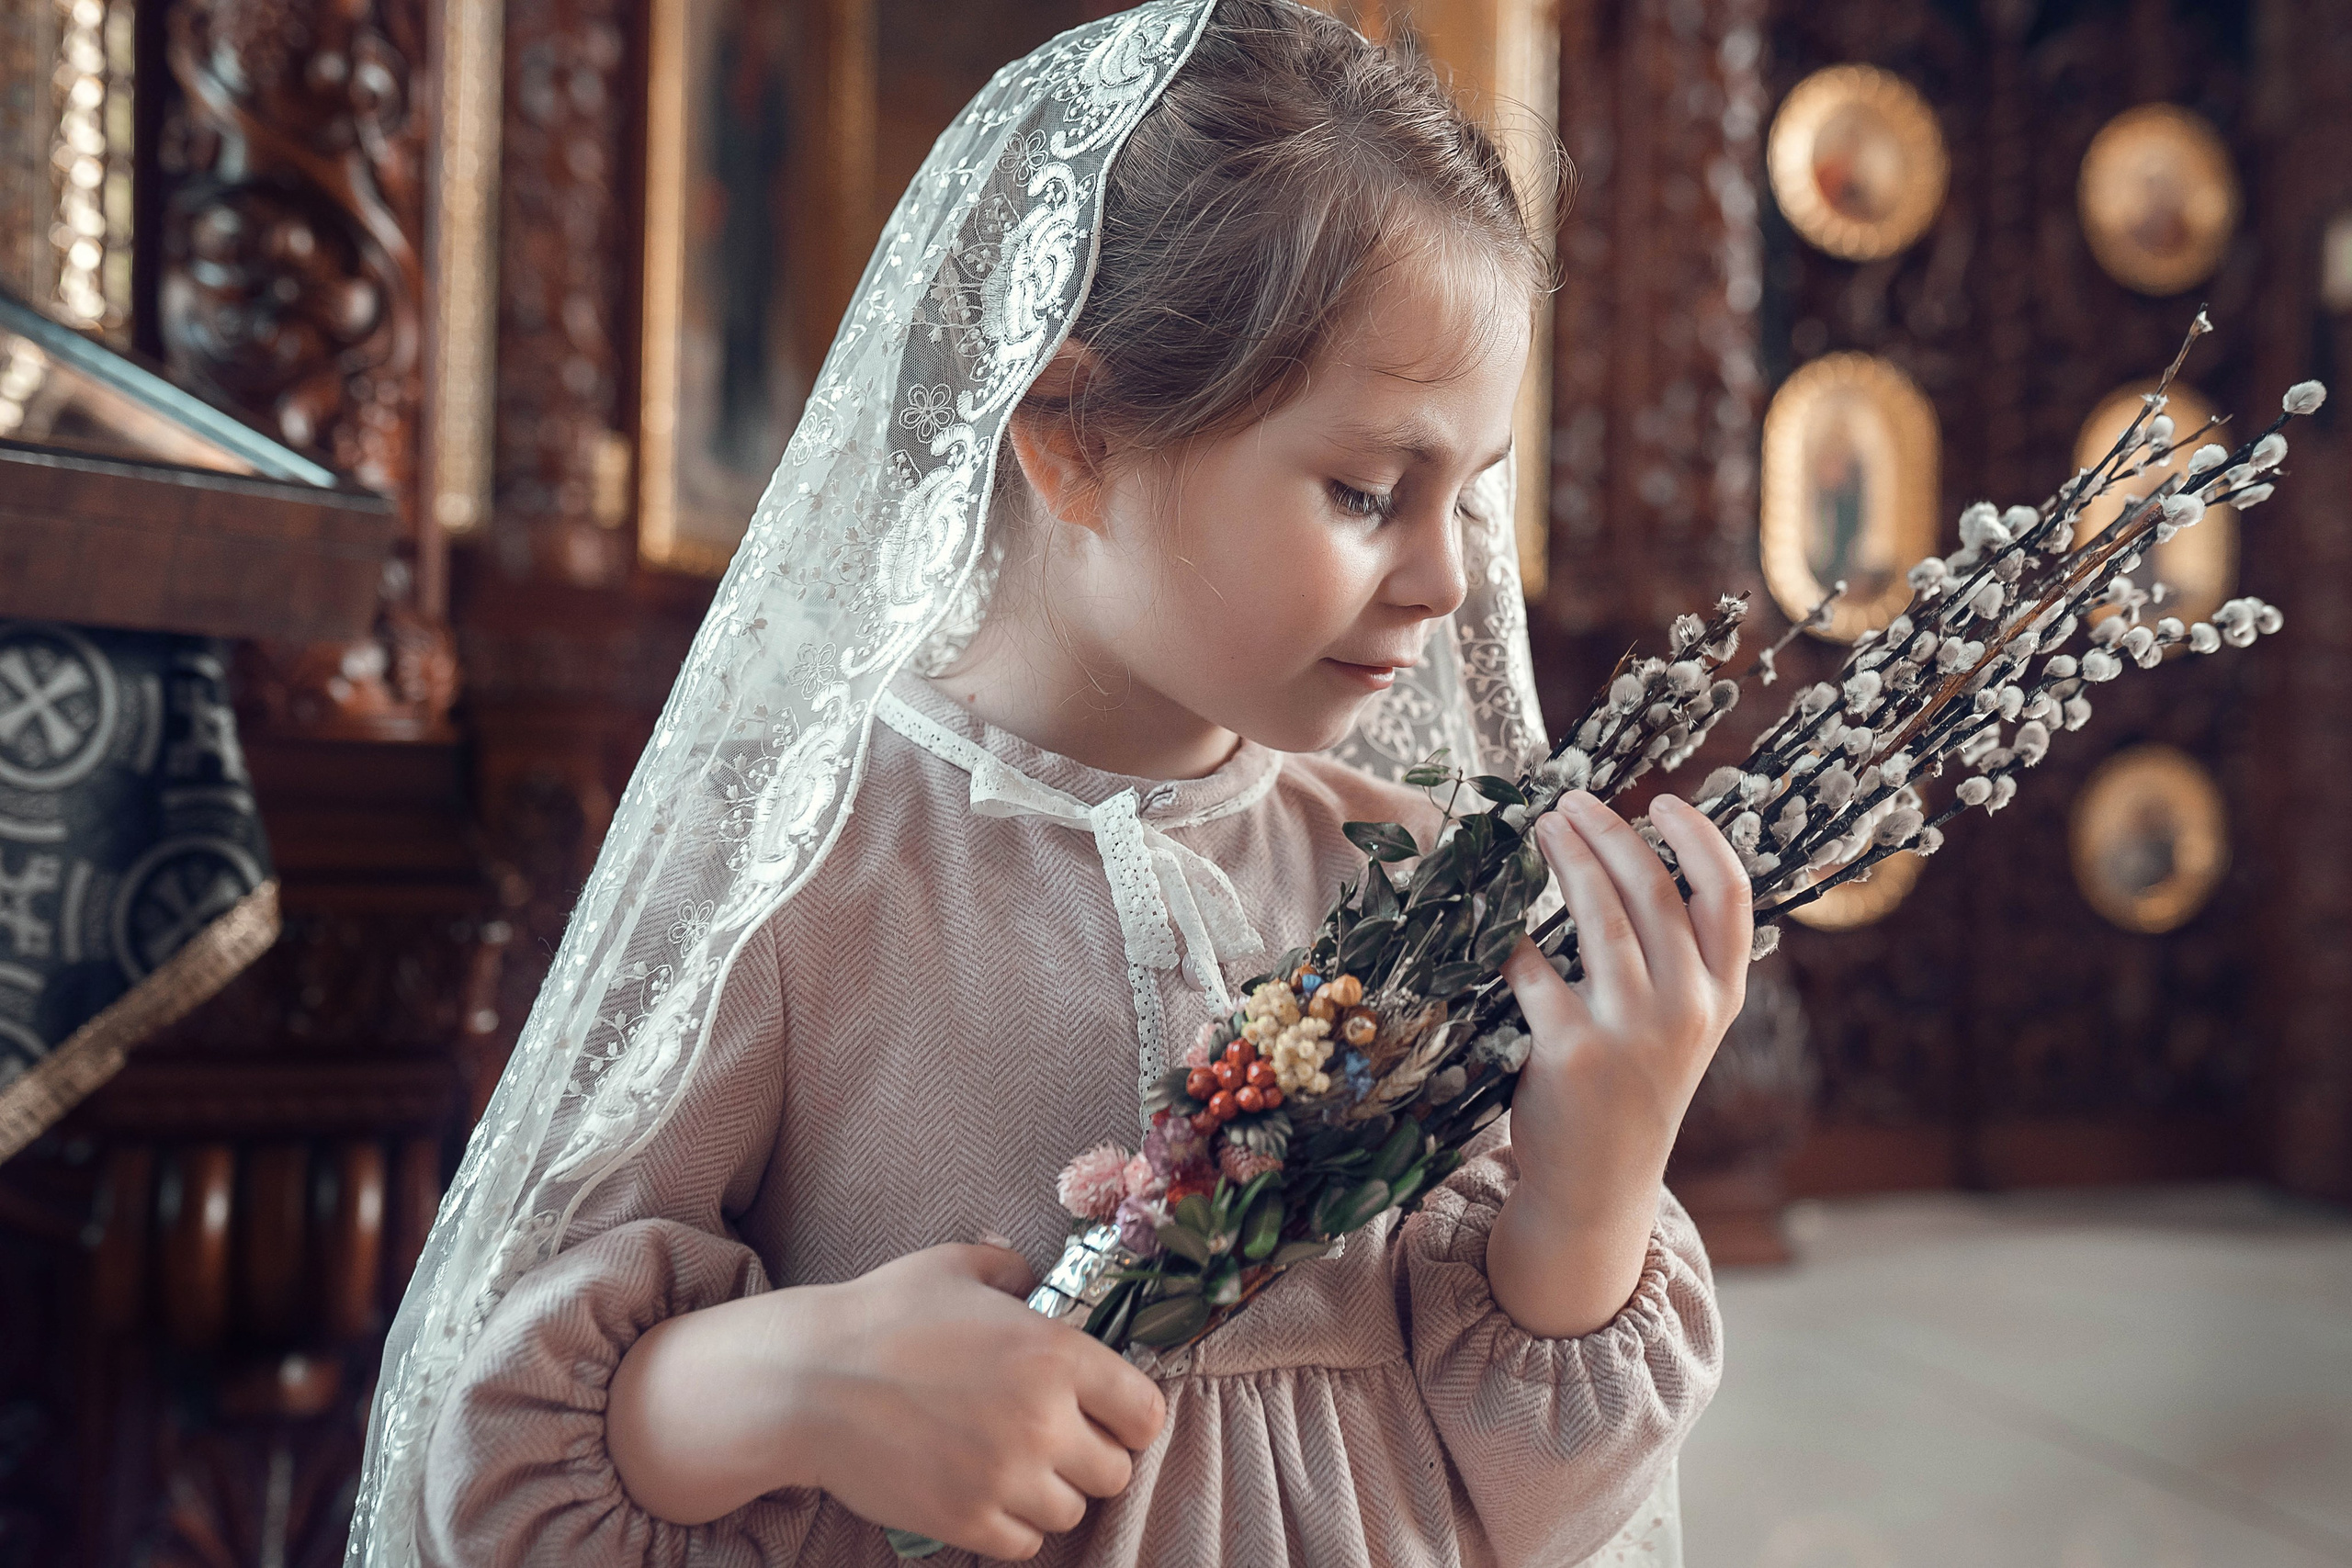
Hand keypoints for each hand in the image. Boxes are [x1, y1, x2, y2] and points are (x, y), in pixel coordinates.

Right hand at [607, 1242, 1165, 1558]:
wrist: (807, 1381)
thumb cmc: (882, 1315)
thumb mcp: (955, 1266)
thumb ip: (1010, 1268)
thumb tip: (1031, 1275)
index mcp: (1056, 1353)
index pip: (1145, 1412)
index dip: (1131, 1416)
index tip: (1109, 1415)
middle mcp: (1044, 1421)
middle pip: (1114, 1471)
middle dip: (1090, 1457)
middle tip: (1054, 1440)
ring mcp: (1006, 1477)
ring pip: (1071, 1512)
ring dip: (1050, 1493)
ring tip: (1013, 1466)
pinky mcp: (967, 1520)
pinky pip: (1024, 1545)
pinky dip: (1011, 1526)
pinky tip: (985, 1493)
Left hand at [1484, 789, 1750, 1337]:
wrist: (1598, 1185)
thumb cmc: (1634, 1088)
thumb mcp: (1684, 1027)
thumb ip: (1680, 958)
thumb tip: (1634, 859)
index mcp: (1722, 996)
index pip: (1730, 896)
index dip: (1699, 838)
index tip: (1662, 799)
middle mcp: (1688, 1009)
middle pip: (1653, 890)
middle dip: (1609, 832)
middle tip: (1569, 803)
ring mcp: (1631, 1032)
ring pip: (1599, 915)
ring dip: (1566, 858)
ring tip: (1542, 828)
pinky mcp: (1571, 1051)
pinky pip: (1533, 966)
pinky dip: (1511, 934)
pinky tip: (1494, 914)